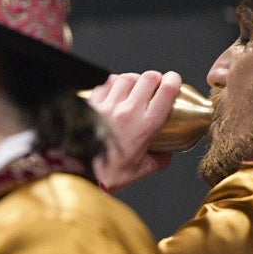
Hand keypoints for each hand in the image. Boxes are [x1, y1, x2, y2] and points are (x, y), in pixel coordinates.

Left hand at [87, 70, 182, 191]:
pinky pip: (106, 83)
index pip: (167, 89)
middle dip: (155, 79)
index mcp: (146, 126)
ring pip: (127, 77)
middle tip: (153, 88)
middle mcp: (128, 112)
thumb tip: (168, 150)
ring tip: (133, 91)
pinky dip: (113, 84)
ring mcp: (108, 106)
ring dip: (133, 81)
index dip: (173, 80)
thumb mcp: (143, 170)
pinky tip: (114, 94)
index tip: (173, 82)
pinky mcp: (91, 105)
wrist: (78, 176)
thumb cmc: (108, 176)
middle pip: (148, 77)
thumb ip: (160, 158)